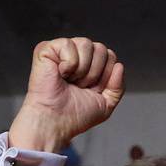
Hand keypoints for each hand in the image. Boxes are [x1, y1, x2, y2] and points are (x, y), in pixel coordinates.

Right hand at [8, 37, 123, 152]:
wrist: (55, 121)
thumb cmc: (75, 115)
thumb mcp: (106, 104)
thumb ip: (118, 87)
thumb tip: (119, 66)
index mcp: (90, 65)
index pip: (110, 56)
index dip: (105, 76)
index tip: (92, 90)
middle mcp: (77, 55)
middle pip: (101, 49)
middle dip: (94, 73)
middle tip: (79, 86)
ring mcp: (62, 51)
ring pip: (86, 44)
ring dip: (81, 69)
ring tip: (70, 81)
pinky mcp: (46, 49)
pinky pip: (68, 44)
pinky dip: (68, 64)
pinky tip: (59, 73)